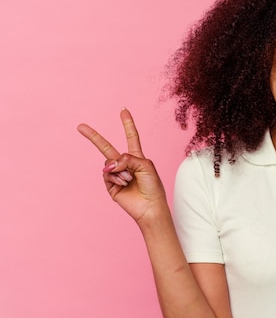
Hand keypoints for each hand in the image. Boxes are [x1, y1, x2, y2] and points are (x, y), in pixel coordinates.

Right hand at [77, 108, 166, 223]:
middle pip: (106, 147)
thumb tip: (109, 164)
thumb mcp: (145, 166)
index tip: (123, 110)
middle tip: (80, 126)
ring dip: (121, 170)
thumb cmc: (152, 186)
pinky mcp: (110, 185)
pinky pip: (108, 175)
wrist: (150, 207)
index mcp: (137, 157)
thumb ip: (127, 158)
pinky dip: (117, 178)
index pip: (131, 137)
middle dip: (93, 137)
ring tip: (131, 180)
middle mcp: (125, 164)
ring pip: (109, 164)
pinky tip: (125, 185)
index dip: (127, 124)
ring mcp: (116, 174)